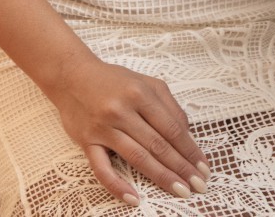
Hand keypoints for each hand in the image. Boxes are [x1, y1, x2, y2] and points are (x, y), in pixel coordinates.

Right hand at [47, 56, 210, 205]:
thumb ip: (168, 105)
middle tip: (199, 185)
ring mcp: (104, 128)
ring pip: (137, 157)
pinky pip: (102, 169)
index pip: (172, 127)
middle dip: (182, 167)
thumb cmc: (113, 80)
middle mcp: (123, 111)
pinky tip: (134, 198)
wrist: (71, 76)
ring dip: (161, 177)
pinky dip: (117, 185)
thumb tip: (186, 134)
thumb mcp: (145, 83)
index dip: (190, 149)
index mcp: (141, 94)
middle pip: (158, 145)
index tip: (203, 166)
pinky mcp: (87, 141)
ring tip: (180, 190)